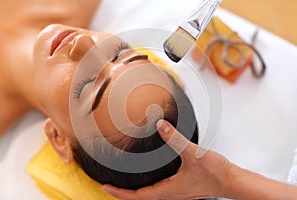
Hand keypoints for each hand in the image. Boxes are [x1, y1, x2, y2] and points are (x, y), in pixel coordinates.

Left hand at [101, 119, 232, 199]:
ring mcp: (175, 192)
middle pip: (140, 198)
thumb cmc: (214, 172)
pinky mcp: (181, 187)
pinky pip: (158, 190)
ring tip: (124, 181)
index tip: (104, 187)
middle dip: (123, 193)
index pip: (137, 196)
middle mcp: (169, 194)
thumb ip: (175, 139)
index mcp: (168, 190)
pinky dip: (148, 185)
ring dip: (135, 190)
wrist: (230, 181)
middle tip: (109, 184)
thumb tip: (160, 125)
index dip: (119, 193)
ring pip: (149, 195)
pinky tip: (149, 175)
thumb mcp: (193, 153)